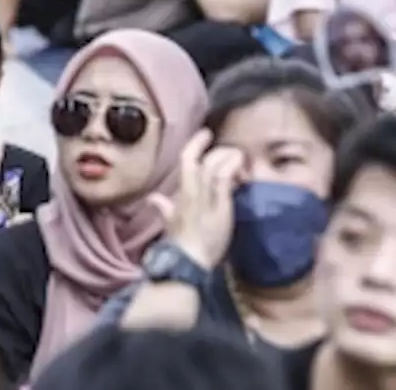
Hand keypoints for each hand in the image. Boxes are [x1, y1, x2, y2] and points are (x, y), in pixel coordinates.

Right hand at [148, 129, 242, 269]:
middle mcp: (192, 190)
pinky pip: (226, 179)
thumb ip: (164, 208)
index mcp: (181, 193)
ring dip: (228, 156)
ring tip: (238, 156)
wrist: (188, 262)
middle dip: (218, 150)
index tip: (205, 134)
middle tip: (229, 151)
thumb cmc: (178, 246)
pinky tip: (241, 167)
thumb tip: (154, 198)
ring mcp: (206, 196)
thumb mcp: (169, 223)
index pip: (187, 160)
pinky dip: (234, 168)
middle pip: (204, 159)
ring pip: (216, 165)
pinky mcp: (220, 205)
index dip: (196, 143)